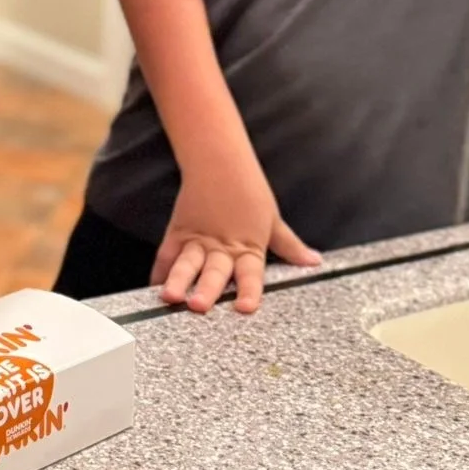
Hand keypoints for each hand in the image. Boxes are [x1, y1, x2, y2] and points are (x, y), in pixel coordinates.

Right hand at [152, 171, 320, 315]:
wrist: (219, 161)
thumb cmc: (248, 189)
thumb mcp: (273, 220)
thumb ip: (290, 246)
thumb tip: (313, 261)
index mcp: (247, 246)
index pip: (250, 274)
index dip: (248, 291)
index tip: (245, 308)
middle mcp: (221, 247)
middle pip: (214, 272)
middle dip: (206, 290)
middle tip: (198, 306)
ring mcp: (197, 240)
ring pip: (187, 263)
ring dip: (179, 280)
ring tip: (170, 296)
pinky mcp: (179, 233)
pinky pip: (167, 255)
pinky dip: (160, 272)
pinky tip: (155, 288)